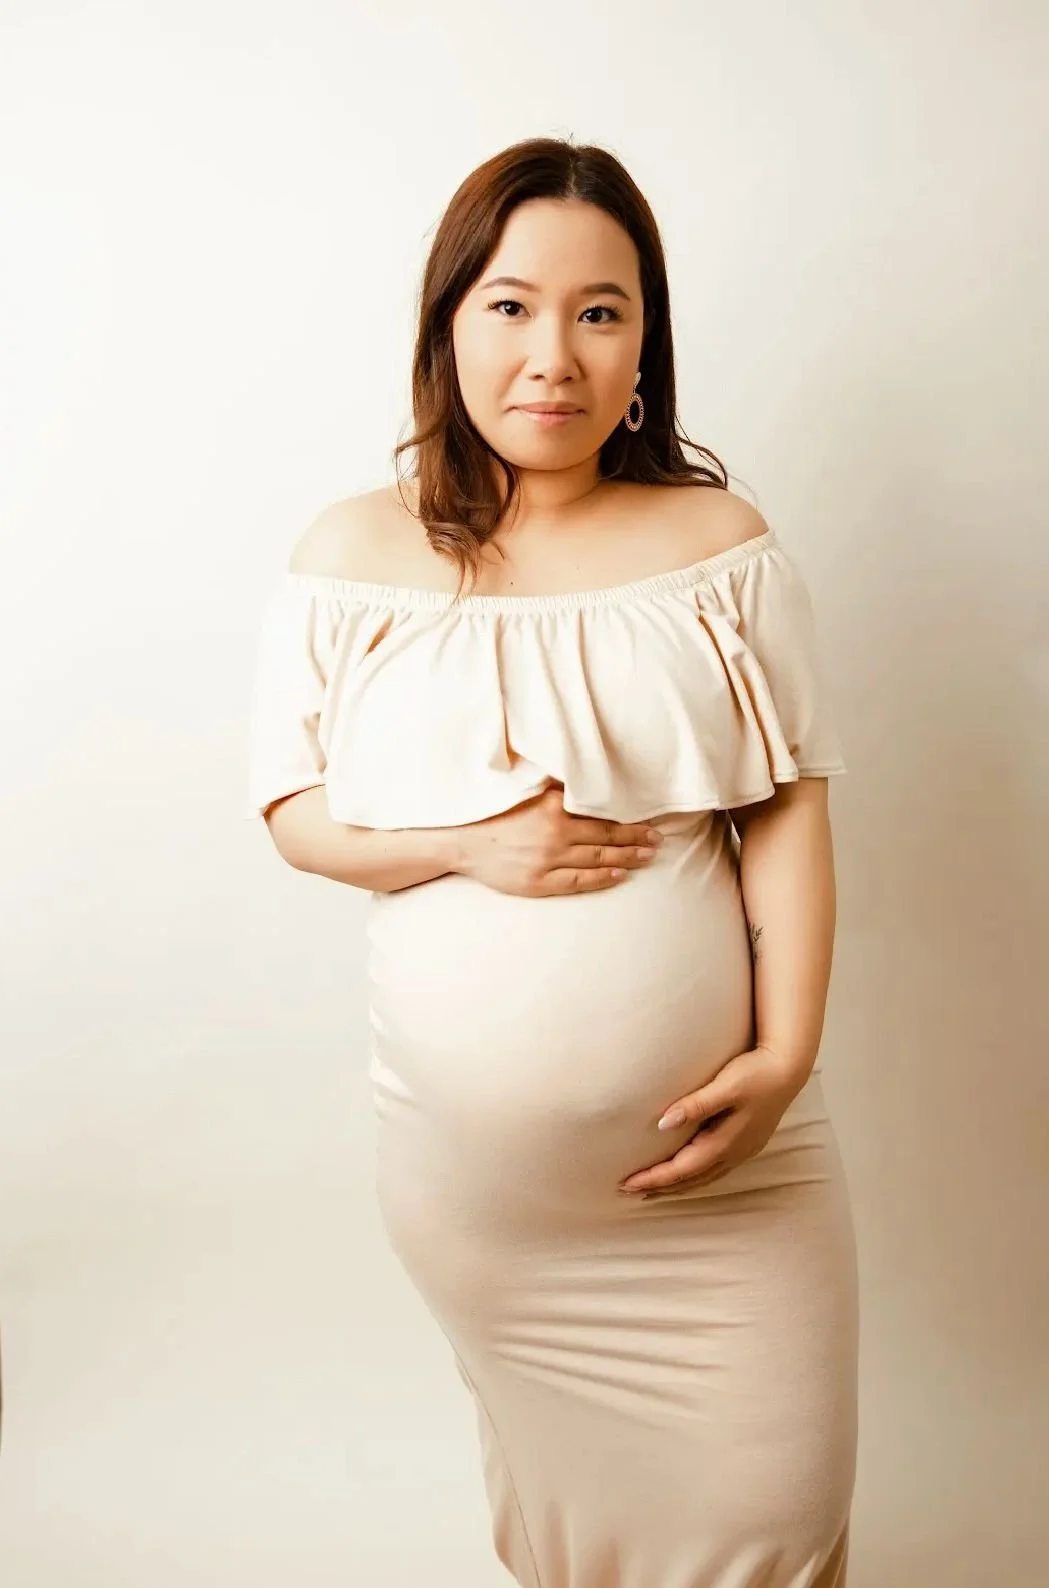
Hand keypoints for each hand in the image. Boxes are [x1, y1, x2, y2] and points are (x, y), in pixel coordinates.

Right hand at [454, 786, 663, 897]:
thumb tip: (587, 783)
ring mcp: (548, 859)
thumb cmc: (495, 814)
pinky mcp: (539, 881)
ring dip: (627, 858)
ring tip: (648, 857)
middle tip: (658, 841)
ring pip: (598, 859)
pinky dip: (602, 878)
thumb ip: (556, 790)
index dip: (629, 819)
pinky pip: (578, 881)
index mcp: (553, 806)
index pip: (601, 814)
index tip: (650, 821)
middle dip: (636, 839)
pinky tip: (620, 875)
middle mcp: (555, 832)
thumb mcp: (526, 792)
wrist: (462, 841)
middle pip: (606, 837)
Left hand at [618, 1045, 805, 1196]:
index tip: (626, 1183)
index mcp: (724, 1142)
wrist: (789, 1068)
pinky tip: (686, 1173)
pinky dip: (694, 1177)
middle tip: (628, 1192)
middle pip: (689, 1180)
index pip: (681, 1169)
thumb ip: (696, 1105)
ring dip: (676, 1186)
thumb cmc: (756, 1074)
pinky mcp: (746, 1143)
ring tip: (651, 1190)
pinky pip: (713, 1170)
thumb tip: (662, 1123)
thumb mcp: (726, 1085)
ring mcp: (741, 1151)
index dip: (653, 1178)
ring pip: (702, 1178)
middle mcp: (732, 1153)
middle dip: (659, 1188)